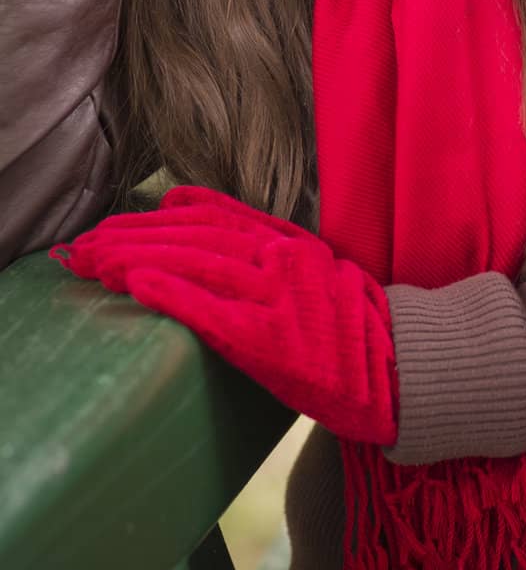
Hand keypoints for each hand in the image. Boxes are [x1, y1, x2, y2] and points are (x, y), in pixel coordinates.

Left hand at [49, 186, 398, 445]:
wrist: (399, 368)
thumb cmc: (349, 325)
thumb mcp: (309, 263)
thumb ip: (253, 233)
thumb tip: (179, 202)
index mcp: (287, 241)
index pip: (207, 216)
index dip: (151, 219)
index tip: (109, 226)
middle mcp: (279, 259)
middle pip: (191, 238)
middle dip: (130, 240)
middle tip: (81, 249)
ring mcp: (276, 298)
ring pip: (194, 266)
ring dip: (135, 261)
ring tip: (92, 263)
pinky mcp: (271, 341)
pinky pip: (213, 312)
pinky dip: (172, 294)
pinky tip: (136, 286)